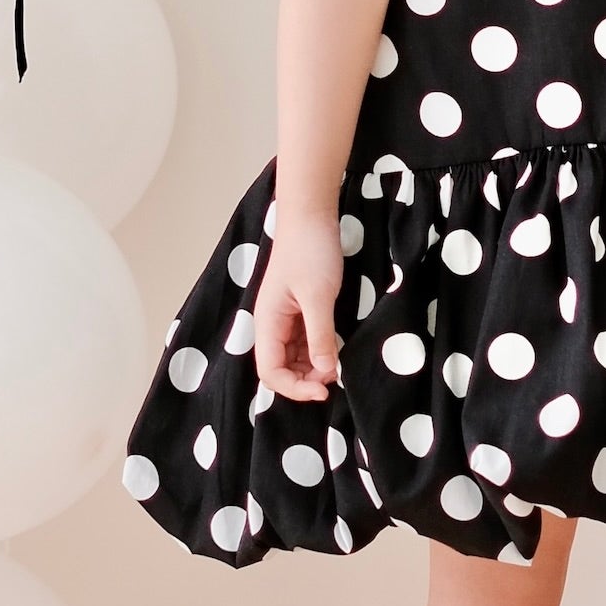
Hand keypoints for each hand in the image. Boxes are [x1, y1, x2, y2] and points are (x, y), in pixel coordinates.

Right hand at [254, 215, 342, 401]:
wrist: (311, 215)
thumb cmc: (310, 250)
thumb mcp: (319, 297)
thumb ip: (320, 336)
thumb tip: (326, 372)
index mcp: (267, 322)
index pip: (270, 372)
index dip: (294, 388)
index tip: (324, 390)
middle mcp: (272, 323)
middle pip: (280, 368)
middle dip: (305, 379)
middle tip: (335, 376)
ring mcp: (285, 316)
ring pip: (293, 356)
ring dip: (313, 366)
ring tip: (338, 363)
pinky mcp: (299, 308)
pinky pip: (304, 340)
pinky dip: (318, 350)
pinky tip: (336, 347)